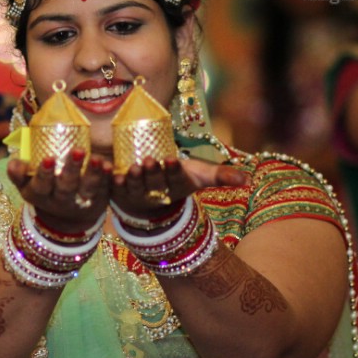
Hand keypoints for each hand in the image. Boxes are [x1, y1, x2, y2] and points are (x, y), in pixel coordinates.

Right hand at [7, 149, 109, 233]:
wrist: (68, 218)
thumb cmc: (44, 190)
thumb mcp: (27, 186)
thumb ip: (18, 173)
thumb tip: (13, 163)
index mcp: (40, 194)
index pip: (40, 186)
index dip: (44, 174)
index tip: (48, 159)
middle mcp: (61, 200)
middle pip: (66, 187)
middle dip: (72, 169)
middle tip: (77, 150)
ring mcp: (82, 201)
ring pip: (88, 189)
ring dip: (93, 174)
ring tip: (97, 159)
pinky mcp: (100, 198)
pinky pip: (104, 188)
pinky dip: (107, 177)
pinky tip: (109, 166)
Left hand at [111, 156, 246, 222]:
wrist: (148, 197)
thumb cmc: (177, 179)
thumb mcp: (198, 176)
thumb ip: (220, 175)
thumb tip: (248, 180)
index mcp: (176, 188)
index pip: (176, 179)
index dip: (174, 171)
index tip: (173, 159)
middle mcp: (156, 193)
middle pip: (155, 183)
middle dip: (153, 172)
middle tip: (151, 160)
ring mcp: (136, 194)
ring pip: (135, 187)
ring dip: (134, 178)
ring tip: (133, 166)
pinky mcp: (118, 193)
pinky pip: (113, 187)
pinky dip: (110, 180)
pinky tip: (109, 171)